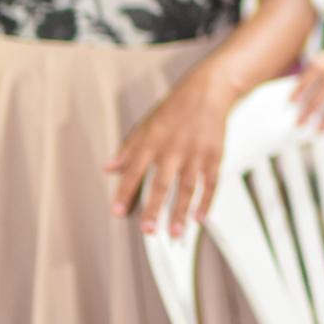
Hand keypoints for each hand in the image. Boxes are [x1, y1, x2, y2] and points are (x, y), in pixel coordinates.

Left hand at [107, 71, 230, 236]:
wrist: (208, 90)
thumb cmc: (176, 108)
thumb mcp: (146, 124)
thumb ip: (128, 148)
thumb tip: (110, 168)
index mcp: (152, 141)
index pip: (134, 171)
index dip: (125, 192)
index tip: (118, 211)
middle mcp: (172, 149)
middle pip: (161, 183)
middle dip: (154, 208)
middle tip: (148, 229)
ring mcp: (195, 153)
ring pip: (187, 187)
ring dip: (181, 211)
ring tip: (176, 232)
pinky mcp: (214, 155)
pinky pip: (211, 182)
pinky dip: (207, 201)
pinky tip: (201, 217)